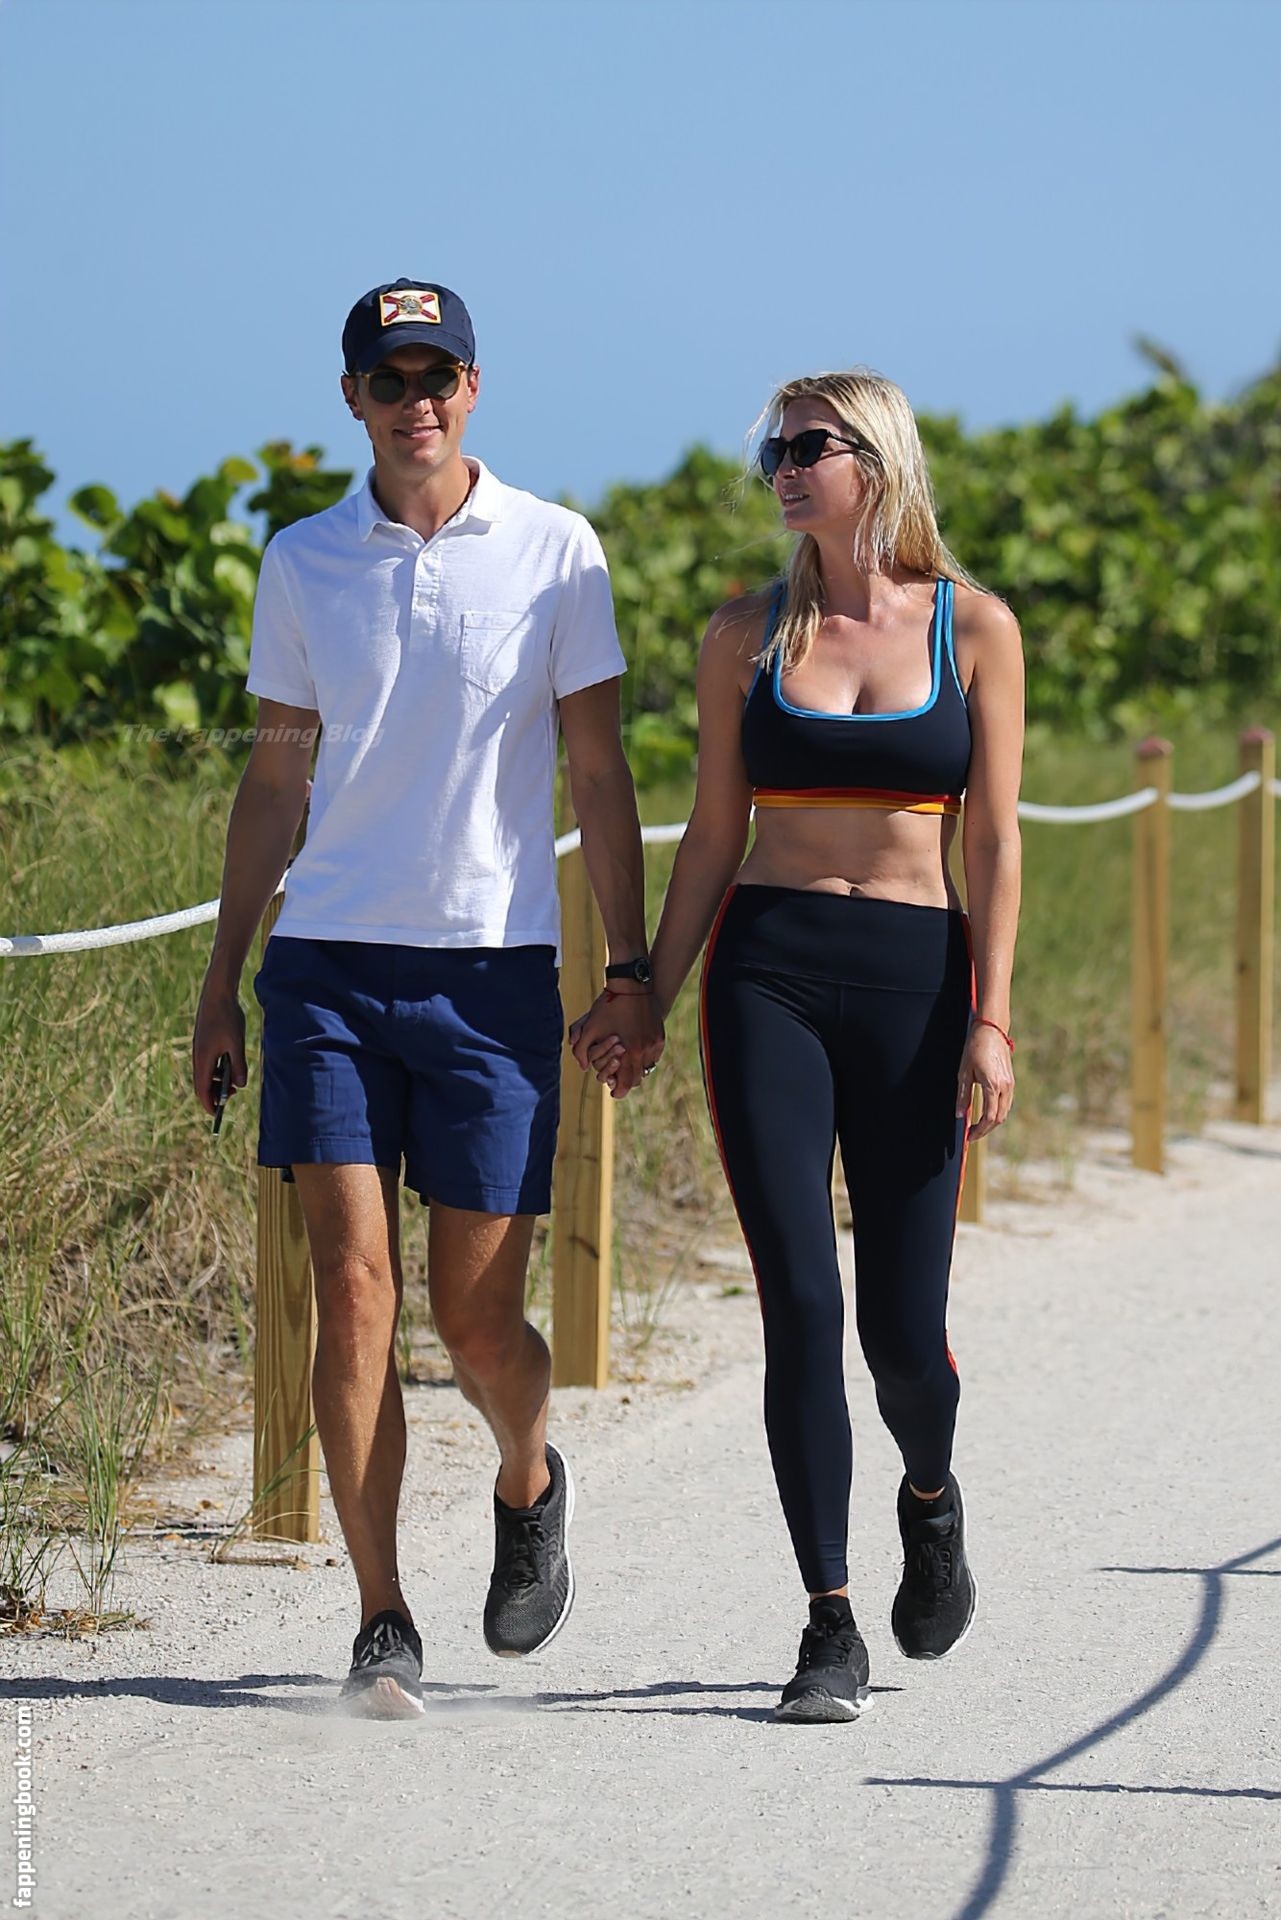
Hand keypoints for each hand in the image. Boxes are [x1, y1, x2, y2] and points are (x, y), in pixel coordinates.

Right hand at [192, 979, 247, 1117]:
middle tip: (232, 1096)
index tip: (218, 1114)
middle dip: (214, 1093)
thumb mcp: (236, 1044)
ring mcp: (199, 1048)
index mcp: (203, 1059)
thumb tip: (240, 1086)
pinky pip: (207, 1061)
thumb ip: (238, 1066)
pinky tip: (230, 1064)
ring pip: (205, 1072)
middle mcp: (197, 1056)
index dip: (209, 1103)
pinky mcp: (203, 1041)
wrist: (217, 993)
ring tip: (234, 1081)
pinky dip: (216, 1068)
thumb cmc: (227, 1018)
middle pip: (202, 1083)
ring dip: (217, 1080)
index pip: (202, 1090)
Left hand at [568, 989, 664, 1097]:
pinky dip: (645, 1057)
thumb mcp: (590, 1028)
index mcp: (629, 1053)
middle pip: (638, 1078)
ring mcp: (655, 1043)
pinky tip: (636, 1051)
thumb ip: (582, 1050)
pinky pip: (654, 1054)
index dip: (619, 1091)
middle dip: (628, 1081)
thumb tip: (583, 1067)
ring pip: (648, 1067)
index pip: (626, 1083)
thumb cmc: (608, 1006)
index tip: (614, 1092)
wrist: (631, 985)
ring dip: (637, 1069)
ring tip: (627, 1066)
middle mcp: (645, 1051)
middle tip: (619, 1080)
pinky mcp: (660, 1035)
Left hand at [956, 1024, 1014, 1140]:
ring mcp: (1010, 1084)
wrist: (992, 1030)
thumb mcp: (964, 1072)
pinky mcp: (1010, 1081)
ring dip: (992, 1122)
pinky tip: (986, 1113)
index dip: (979, 1130)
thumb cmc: (975, 1048)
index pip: (989, 1117)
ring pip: (1004, 1112)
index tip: (969, 1136)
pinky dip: (997, 1112)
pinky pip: (1006, 1103)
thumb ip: (963, 1096)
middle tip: (972, 1134)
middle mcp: (1005, 1087)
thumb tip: (960, 1115)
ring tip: (977, 1126)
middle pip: (998, 1118)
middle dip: (985, 1130)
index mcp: (993, 1086)